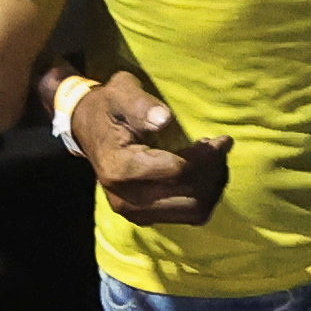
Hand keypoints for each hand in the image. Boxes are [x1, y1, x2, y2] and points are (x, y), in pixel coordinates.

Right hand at [72, 71, 229, 226]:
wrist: (88, 128)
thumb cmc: (109, 107)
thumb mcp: (122, 93)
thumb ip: (142, 105)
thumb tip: (164, 120)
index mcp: (120, 168)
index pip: (178, 171)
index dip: (207, 156)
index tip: (223, 139)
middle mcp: (126, 198)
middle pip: (190, 197)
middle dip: (213, 173)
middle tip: (219, 149)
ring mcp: (134, 213)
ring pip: (193, 212)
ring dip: (212, 187)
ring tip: (214, 161)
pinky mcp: (144, 217)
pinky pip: (186, 216)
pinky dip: (203, 197)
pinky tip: (202, 174)